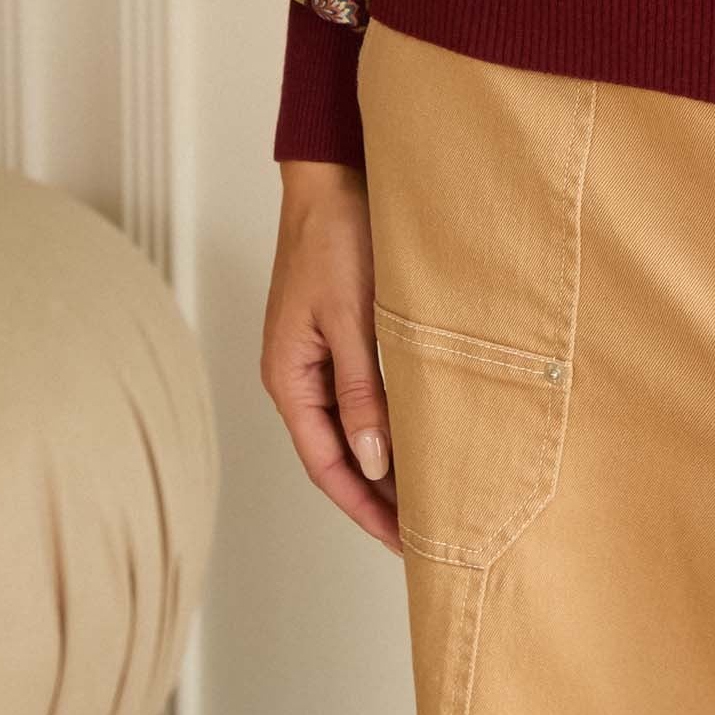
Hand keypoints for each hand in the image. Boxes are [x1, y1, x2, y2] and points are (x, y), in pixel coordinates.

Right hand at [263, 158, 401, 552]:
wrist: (332, 174)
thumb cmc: (336, 236)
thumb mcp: (352, 317)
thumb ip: (362, 390)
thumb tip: (373, 463)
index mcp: (288, 376)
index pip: (326, 464)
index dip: (364, 507)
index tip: (403, 541)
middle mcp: (297, 373)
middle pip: (336, 452)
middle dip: (375, 494)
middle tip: (424, 530)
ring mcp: (315, 353)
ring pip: (350, 424)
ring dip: (382, 460)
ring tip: (426, 493)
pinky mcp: (337, 331)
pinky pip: (360, 393)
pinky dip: (386, 419)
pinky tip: (415, 432)